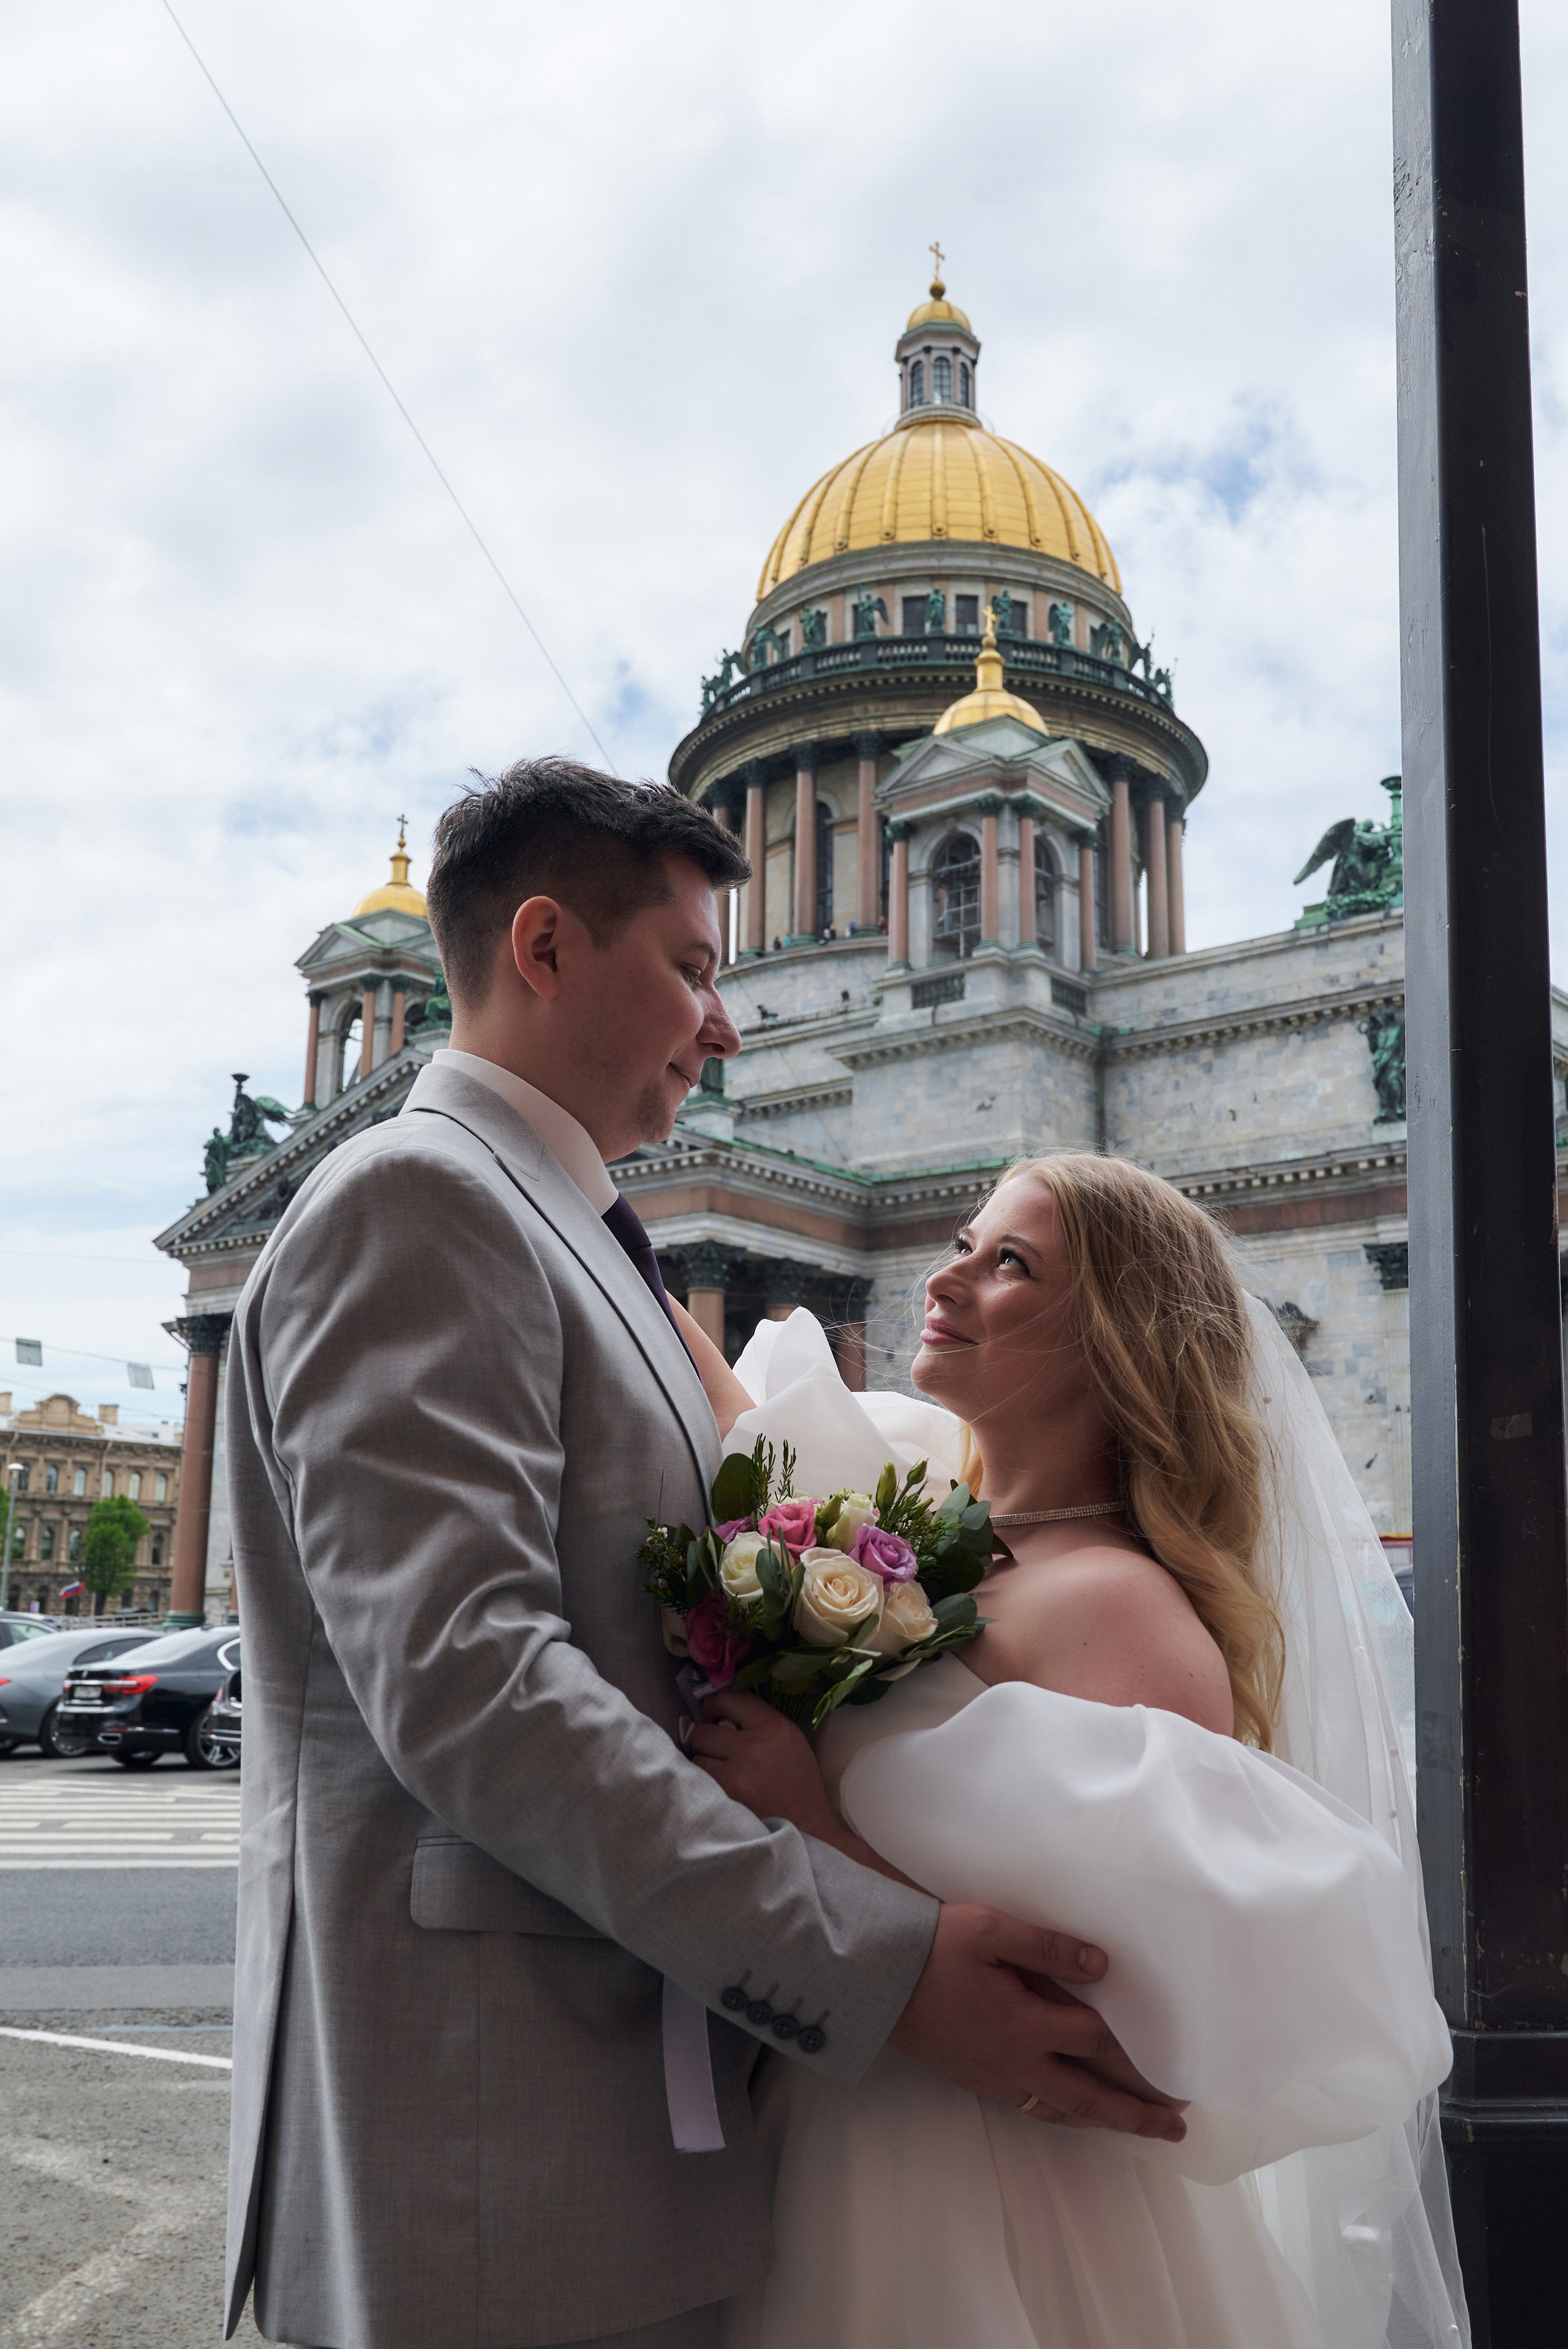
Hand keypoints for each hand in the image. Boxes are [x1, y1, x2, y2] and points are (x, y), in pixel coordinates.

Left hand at [687, 1691, 834, 1838]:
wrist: (807, 1827)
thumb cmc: (798, 1784)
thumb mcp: (790, 1741)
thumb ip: (758, 1722)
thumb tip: (720, 1714)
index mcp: (773, 1727)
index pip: (730, 1698)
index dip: (714, 1705)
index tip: (714, 1716)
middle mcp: (753, 1746)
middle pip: (703, 1731)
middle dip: (705, 1740)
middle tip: (715, 1750)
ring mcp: (737, 1774)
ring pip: (696, 1757)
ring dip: (703, 1764)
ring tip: (720, 1774)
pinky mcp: (726, 1798)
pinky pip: (698, 1781)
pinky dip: (704, 1785)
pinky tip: (719, 1790)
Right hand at [891, 1905, 1186, 2142]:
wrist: (878, 1978)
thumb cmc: (935, 1946)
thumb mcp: (991, 1930)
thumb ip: (1047, 1947)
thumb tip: (1100, 1964)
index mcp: (1024, 2025)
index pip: (1093, 2039)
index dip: (1134, 2045)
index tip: (1172, 2050)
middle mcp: (1016, 2063)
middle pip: (1088, 2099)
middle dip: (1135, 2115)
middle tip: (1175, 2129)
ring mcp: (996, 2078)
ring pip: (1061, 2111)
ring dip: (1102, 2120)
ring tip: (1135, 2127)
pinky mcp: (978, 2081)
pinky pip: (1033, 2108)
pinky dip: (1064, 2115)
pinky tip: (1072, 2111)